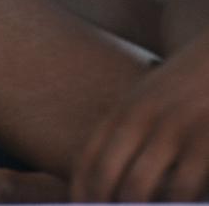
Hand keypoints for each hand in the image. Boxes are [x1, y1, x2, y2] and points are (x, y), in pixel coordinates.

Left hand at [71, 32, 208, 201]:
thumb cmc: (187, 85)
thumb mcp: (150, 98)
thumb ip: (129, 130)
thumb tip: (105, 176)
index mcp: (125, 109)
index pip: (88, 157)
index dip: (82, 192)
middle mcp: (141, 117)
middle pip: (107, 177)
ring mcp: (172, 129)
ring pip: (138, 188)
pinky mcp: (204, 141)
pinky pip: (181, 190)